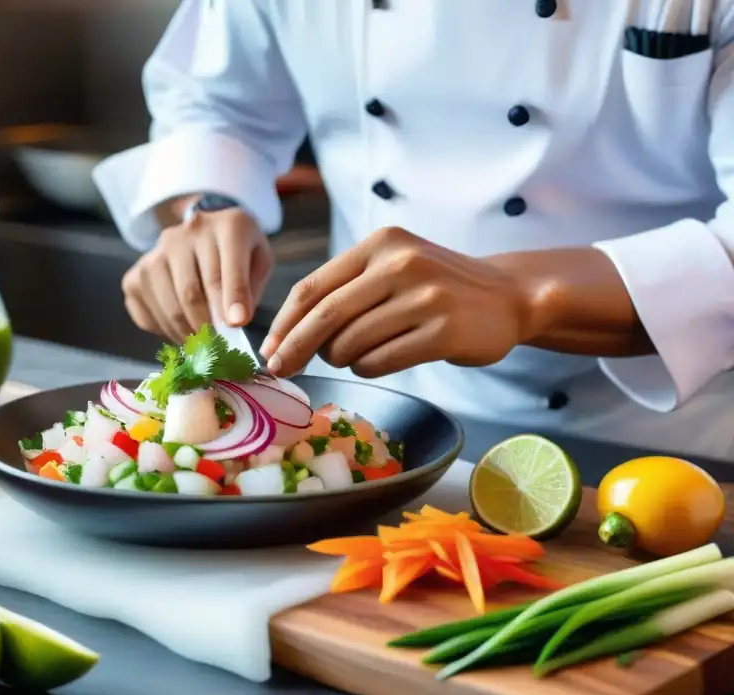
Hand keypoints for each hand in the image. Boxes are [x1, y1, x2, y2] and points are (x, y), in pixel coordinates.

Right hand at [122, 207, 273, 342]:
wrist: (208, 234)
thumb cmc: (240, 254)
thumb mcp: (259, 263)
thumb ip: (249, 290)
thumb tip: (233, 322)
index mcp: (227, 226)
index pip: (224, 270)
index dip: (231, 300)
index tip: (237, 325)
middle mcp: (186, 233)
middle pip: (190, 292)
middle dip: (207, 327)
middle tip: (219, 347)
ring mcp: (156, 253)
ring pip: (168, 306)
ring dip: (187, 333)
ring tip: (202, 343)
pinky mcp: (135, 275)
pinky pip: (146, 314)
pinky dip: (164, 331)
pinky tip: (181, 330)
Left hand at [260, 228, 534, 377]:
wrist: (508, 296)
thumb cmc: (435, 287)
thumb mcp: (391, 267)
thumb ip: (346, 288)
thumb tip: (287, 333)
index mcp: (380, 244)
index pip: (314, 287)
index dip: (285, 323)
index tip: (268, 349)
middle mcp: (401, 264)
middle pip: (326, 316)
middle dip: (296, 348)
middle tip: (281, 370)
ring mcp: (424, 297)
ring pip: (352, 343)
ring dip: (341, 359)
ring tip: (354, 357)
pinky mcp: (442, 331)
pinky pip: (381, 361)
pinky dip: (368, 369)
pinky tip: (378, 362)